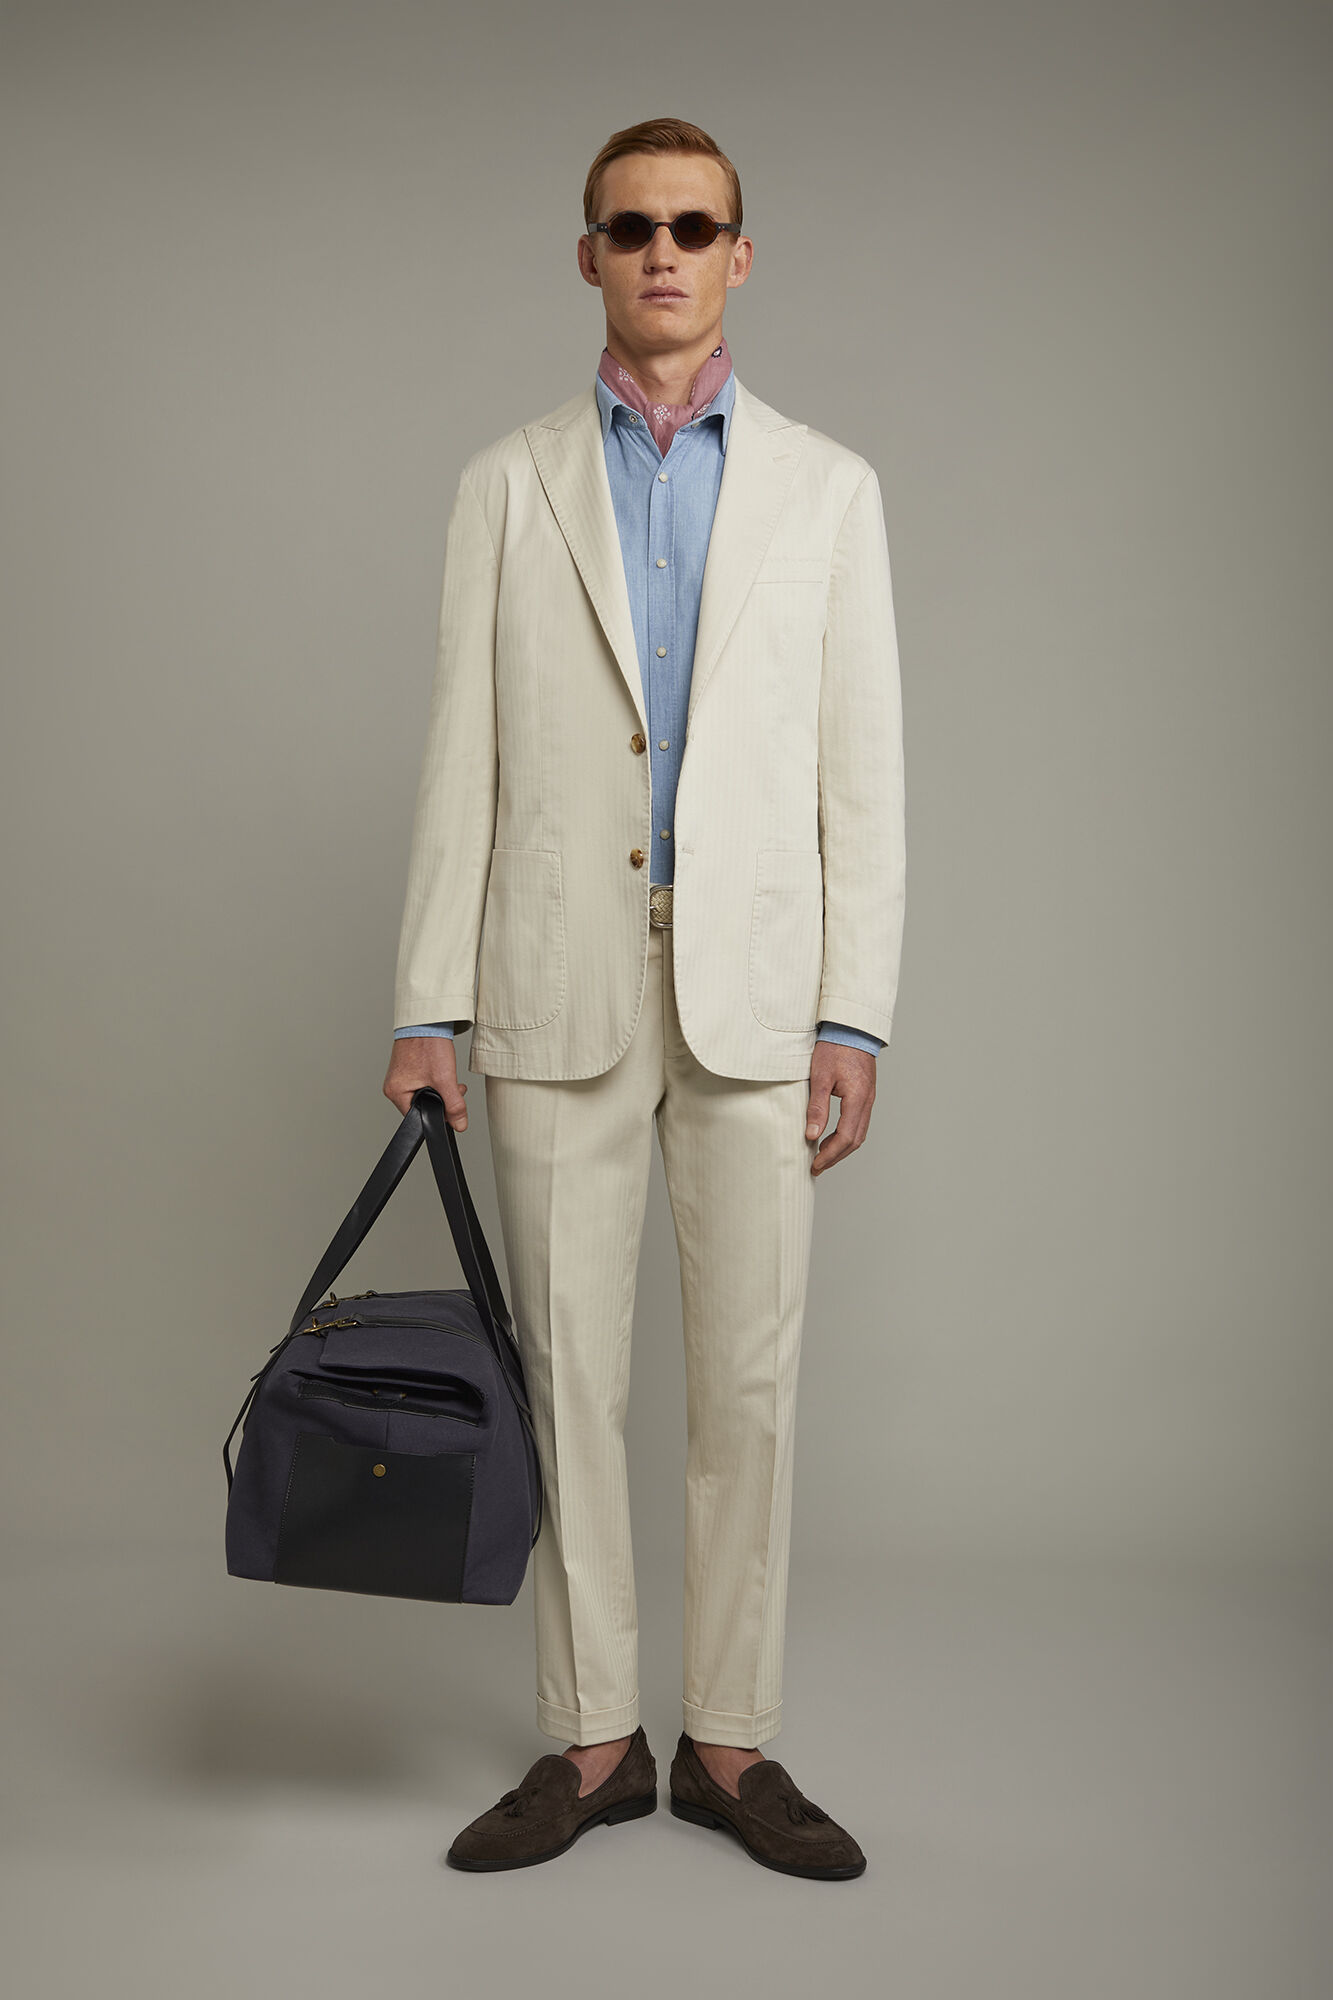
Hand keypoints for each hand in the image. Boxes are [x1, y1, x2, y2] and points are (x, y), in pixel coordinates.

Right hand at [383, 1035, 469, 1128]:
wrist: (428, 1020)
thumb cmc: (428, 1044)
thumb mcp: (444, 1079)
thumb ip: (454, 1105)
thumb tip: (459, 1124)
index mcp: (395, 1092)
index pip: (418, 1117)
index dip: (437, 1115)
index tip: (450, 1106)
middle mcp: (394, 1086)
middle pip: (423, 1106)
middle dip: (442, 1100)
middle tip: (453, 1087)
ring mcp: (401, 1077)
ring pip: (426, 1094)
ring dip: (441, 1089)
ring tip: (447, 1075)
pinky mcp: (408, 1070)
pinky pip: (424, 1083)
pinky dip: (436, 1080)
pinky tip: (442, 1070)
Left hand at [805, 1041, 875, 1175]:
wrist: (851, 1026)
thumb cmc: (835, 1047)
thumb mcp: (820, 1077)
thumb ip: (817, 1108)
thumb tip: (812, 1135)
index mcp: (858, 1098)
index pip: (845, 1137)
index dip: (830, 1155)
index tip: (815, 1165)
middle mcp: (867, 1101)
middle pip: (855, 1140)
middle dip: (836, 1157)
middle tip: (817, 1167)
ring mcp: (869, 1097)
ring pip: (859, 1133)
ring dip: (842, 1147)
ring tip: (823, 1156)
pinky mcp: (865, 1093)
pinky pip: (859, 1122)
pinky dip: (846, 1135)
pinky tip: (832, 1136)